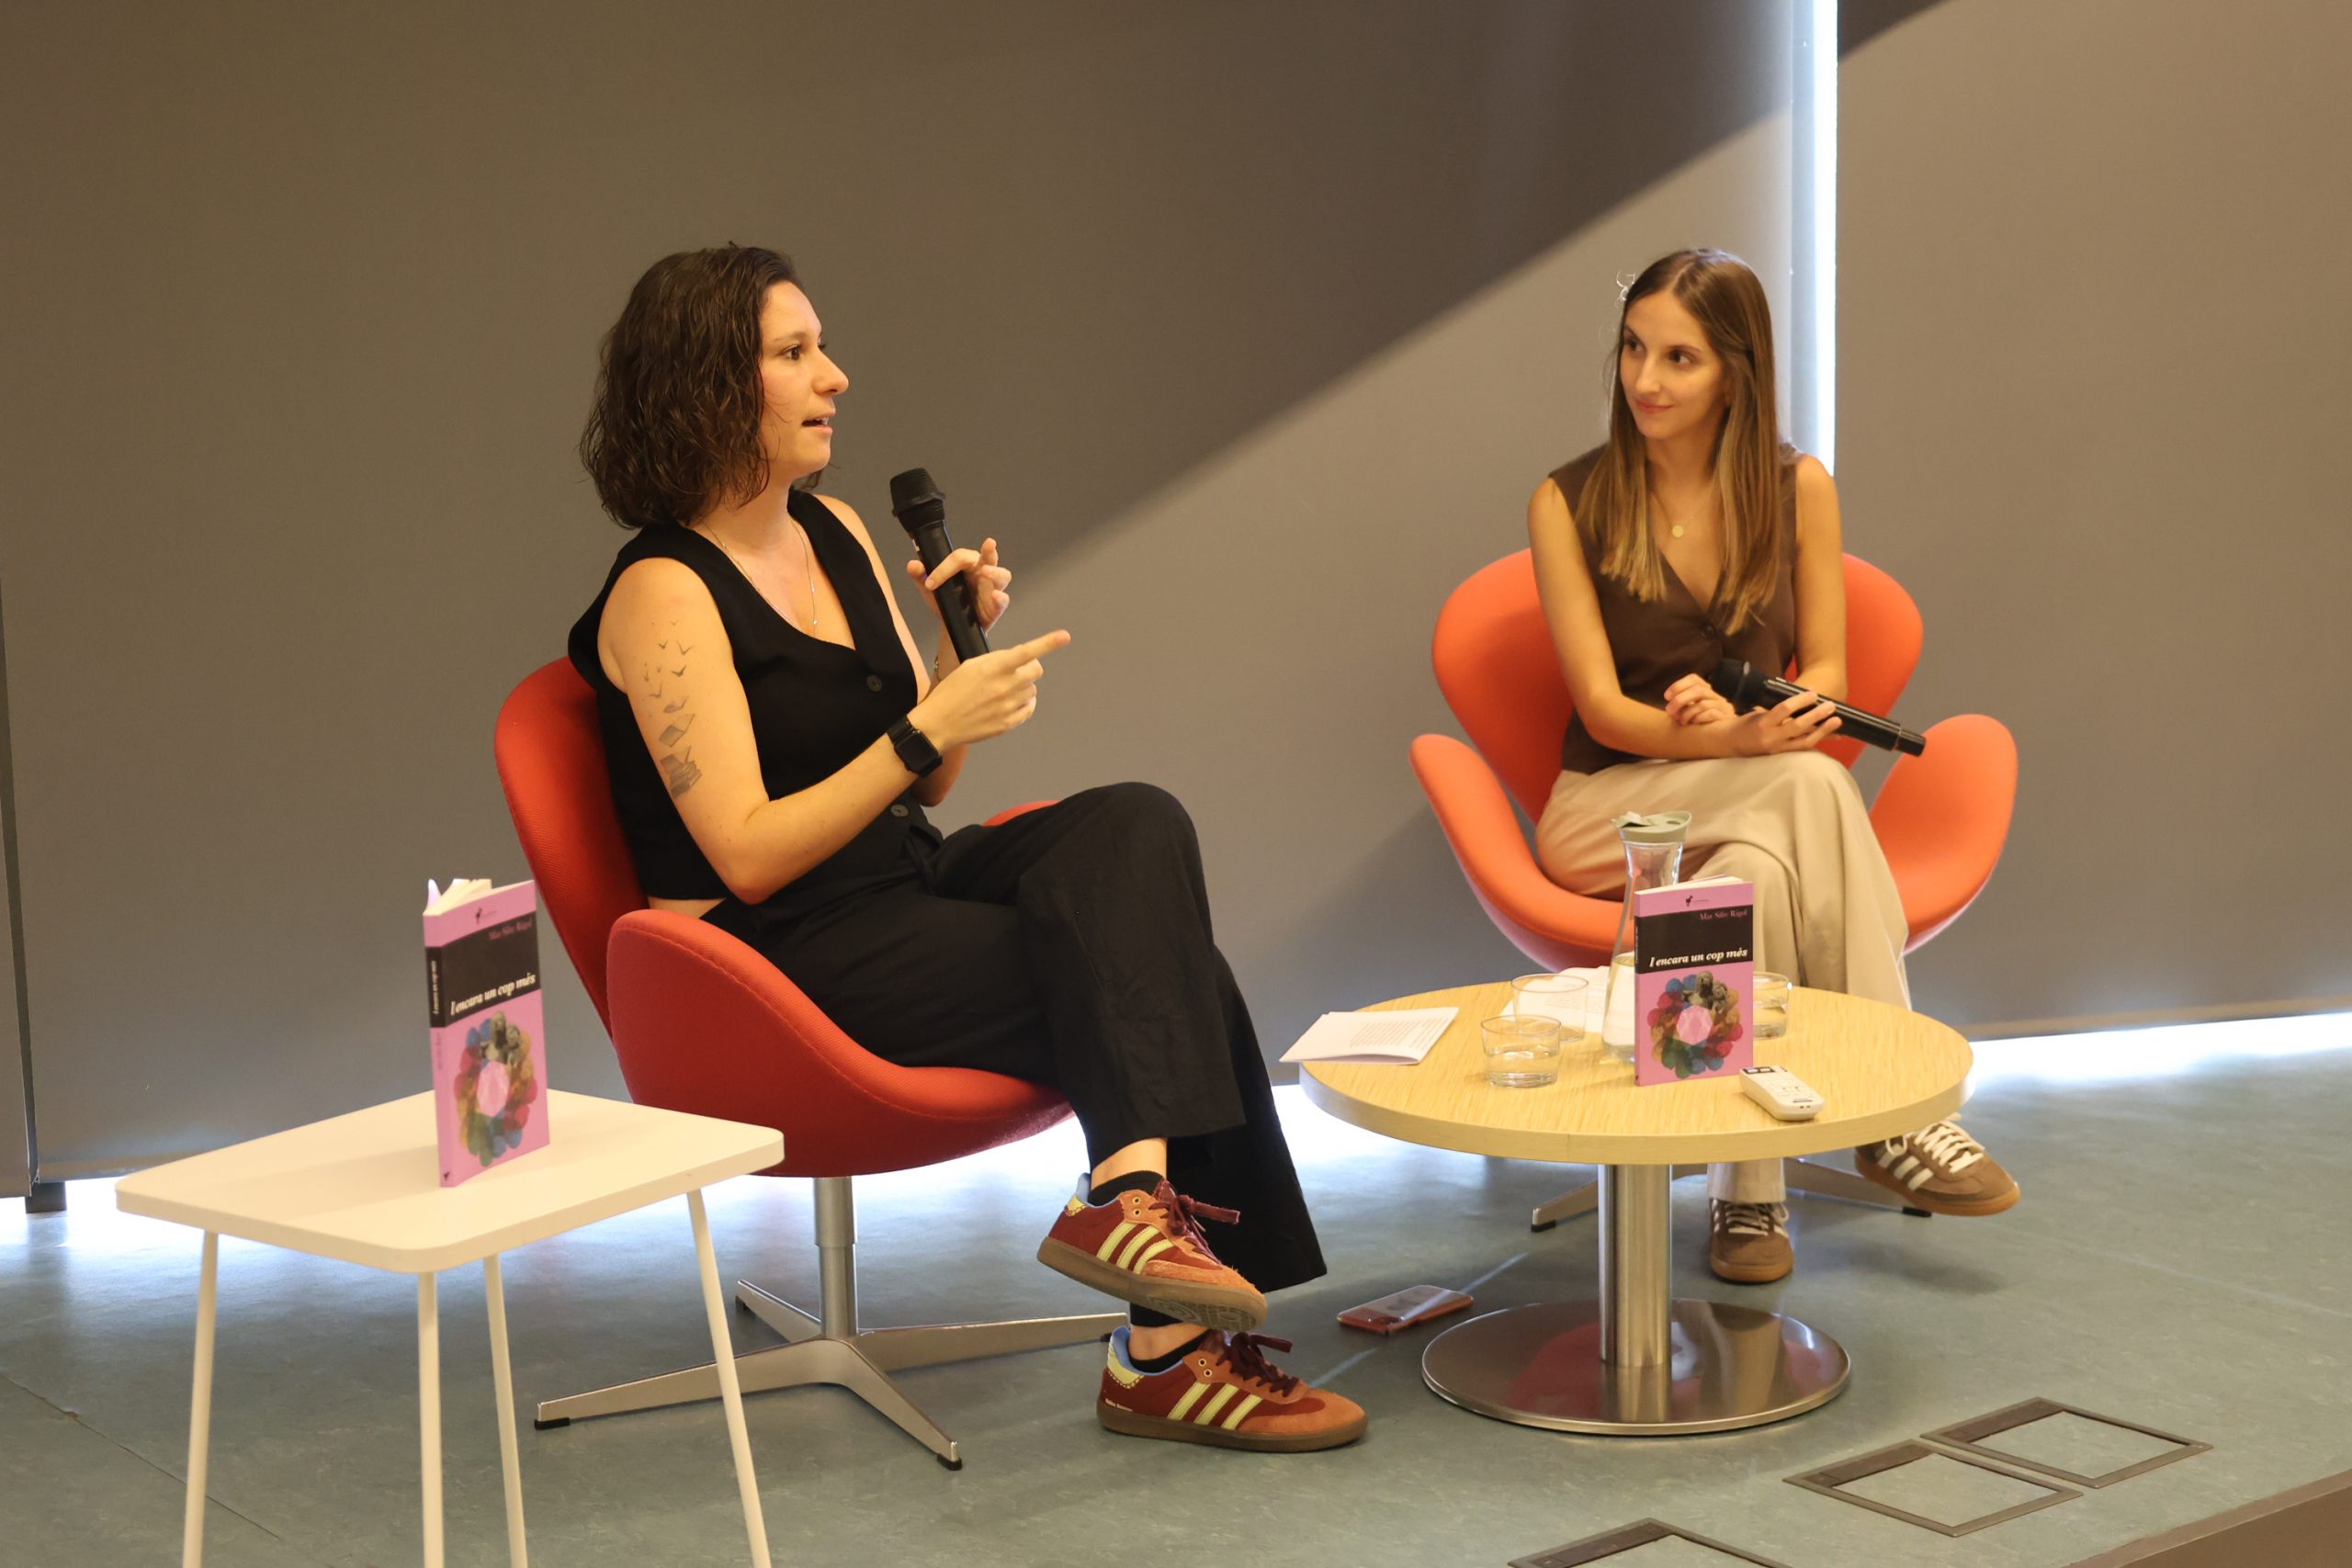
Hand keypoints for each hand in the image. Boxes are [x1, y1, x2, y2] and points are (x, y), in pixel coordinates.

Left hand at [906, 537, 1011, 631]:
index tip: (930, 582)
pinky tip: (995, 596)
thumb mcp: (929, 588)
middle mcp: (983, 572)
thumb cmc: (947, 601)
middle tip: (989, 542)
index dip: (944, 568)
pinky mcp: (996, 606)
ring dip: (996, 572)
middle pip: (990, 557)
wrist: (952, 625)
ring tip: (987, 572)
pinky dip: (1001, 598)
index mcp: (968, 564)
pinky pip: (1003, 600)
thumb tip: (913, 565)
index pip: (959, 557)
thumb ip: (921, 575)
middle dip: (990, 549)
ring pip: (1003, 575)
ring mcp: (992, 588)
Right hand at [907, 629, 1069, 750]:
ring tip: (1002, 691)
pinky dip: (1024, 704)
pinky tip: (1008, 704)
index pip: (1026, 652)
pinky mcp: (1009, 723)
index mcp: (993, 668)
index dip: (1048, 643)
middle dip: (1030, 668)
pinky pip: (1029, 709)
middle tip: (1017, 671)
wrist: (940, 722)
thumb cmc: (952, 692)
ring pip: (1032, 690)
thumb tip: (1020, 657)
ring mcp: (1008, 706)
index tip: (1064, 636)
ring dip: (1023, 687)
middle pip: (1036, 671)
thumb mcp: (971, 666)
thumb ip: (997, 660)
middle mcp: (1004, 686)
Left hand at [1662, 673, 1735, 726]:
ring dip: (1688, 713)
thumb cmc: (1700, 722)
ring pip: (1703, 704)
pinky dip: (1699, 718)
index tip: (1666, 697)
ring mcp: (1722, 706)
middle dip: (1680, 700)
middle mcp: (1715, 696)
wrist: (1723, 735)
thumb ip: (1682, 705)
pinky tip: (1693, 724)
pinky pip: (1711, 714)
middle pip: (1698, 690)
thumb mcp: (1690, 710)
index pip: (1693, 679)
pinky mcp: (1726, 717)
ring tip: (1681, 722)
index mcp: (1706, 690)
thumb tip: (1669, 707)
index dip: (1678, 685)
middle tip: (1669, 711)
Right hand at [1731, 687, 1840, 755]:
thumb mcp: (1758, 712)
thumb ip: (1780, 708)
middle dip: (1816, 716)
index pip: (1784, 710)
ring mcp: (1777, 749)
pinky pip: (1804, 748)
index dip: (1800, 701)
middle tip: (1830, 706)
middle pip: (1798, 726)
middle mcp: (1771, 738)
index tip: (1813, 693)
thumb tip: (1805, 695)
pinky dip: (1818, 740)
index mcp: (1763, 723)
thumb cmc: (1745, 725)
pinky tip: (1832, 736)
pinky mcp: (1782, 756)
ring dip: (1823, 731)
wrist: (1731, 745)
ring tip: (1837, 722)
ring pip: (1805, 741)